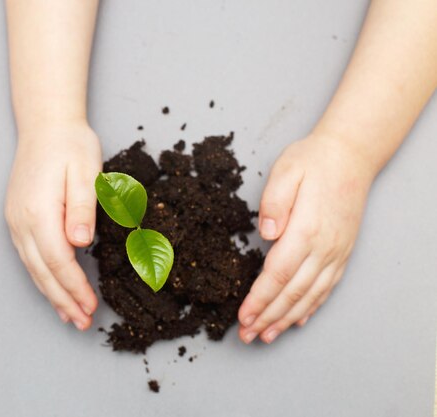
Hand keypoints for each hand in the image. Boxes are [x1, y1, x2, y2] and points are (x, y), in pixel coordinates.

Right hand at [5, 122, 101, 329]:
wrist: (46, 126)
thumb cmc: (69, 145)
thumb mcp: (85, 171)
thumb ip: (83, 208)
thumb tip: (79, 243)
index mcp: (39, 211)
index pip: (58, 261)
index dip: (75, 287)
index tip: (91, 306)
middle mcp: (21, 221)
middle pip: (42, 272)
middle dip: (63, 300)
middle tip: (82, 322)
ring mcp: (16, 221)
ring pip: (33, 268)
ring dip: (52, 294)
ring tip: (70, 316)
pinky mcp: (18, 219)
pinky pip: (29, 257)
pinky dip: (42, 278)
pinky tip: (53, 288)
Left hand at [238, 135, 375, 343]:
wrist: (351, 155)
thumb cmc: (314, 161)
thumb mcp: (286, 171)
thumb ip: (274, 203)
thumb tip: (266, 233)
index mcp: (305, 230)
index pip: (278, 274)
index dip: (260, 299)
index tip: (243, 317)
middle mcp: (324, 247)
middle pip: (292, 292)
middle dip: (268, 317)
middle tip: (247, 336)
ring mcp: (336, 252)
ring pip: (310, 295)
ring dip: (287, 319)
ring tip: (268, 336)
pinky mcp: (342, 251)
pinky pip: (326, 287)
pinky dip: (311, 307)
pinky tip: (298, 319)